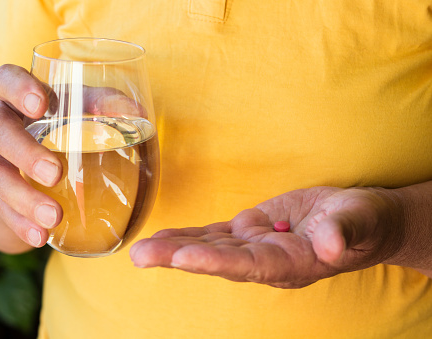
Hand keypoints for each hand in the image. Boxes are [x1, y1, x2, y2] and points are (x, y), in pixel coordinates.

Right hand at [0, 64, 146, 247]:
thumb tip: (137, 112)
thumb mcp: (80, 104)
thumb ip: (104, 103)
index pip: (6, 80)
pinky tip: (41, 238)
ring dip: (24, 198)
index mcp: (16, 96)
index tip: (40, 104)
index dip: (18, 88)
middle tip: (54, 173)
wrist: (22, 153)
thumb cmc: (61, 120)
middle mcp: (0, 125)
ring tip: (53, 217)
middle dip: (25, 154)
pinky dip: (21, 225)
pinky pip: (2, 210)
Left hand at [130, 186, 404, 287]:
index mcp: (291, 263)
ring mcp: (254, 245)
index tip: (183, 257)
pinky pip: (216, 233)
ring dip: (174, 246)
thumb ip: (342, 232)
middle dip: (179, 257)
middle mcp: (265, 259)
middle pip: (217, 259)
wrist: (358, 220)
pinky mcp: (250, 229)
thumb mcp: (358, 222)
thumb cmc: (362, 223)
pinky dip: (190, 234)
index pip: (248, 265)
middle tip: (141, 257)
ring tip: (140, 250)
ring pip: (210, 245)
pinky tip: (165, 237)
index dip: (215, 261)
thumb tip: (329, 245)